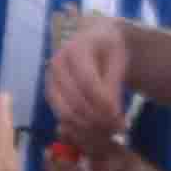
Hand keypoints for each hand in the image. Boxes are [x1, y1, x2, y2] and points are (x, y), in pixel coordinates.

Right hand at [46, 10, 133, 148]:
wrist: (95, 41)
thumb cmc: (108, 49)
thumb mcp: (117, 60)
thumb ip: (113, 85)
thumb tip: (111, 113)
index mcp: (75, 49)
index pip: (87, 82)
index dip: (103, 102)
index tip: (119, 114)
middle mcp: (58, 65)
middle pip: (75, 101)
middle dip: (98, 118)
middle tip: (118, 127)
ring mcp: (51, 80)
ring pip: (66, 113)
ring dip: (89, 126)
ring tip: (110, 129)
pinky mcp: (51, 95)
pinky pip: (62, 117)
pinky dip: (80, 128)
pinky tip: (98, 129)